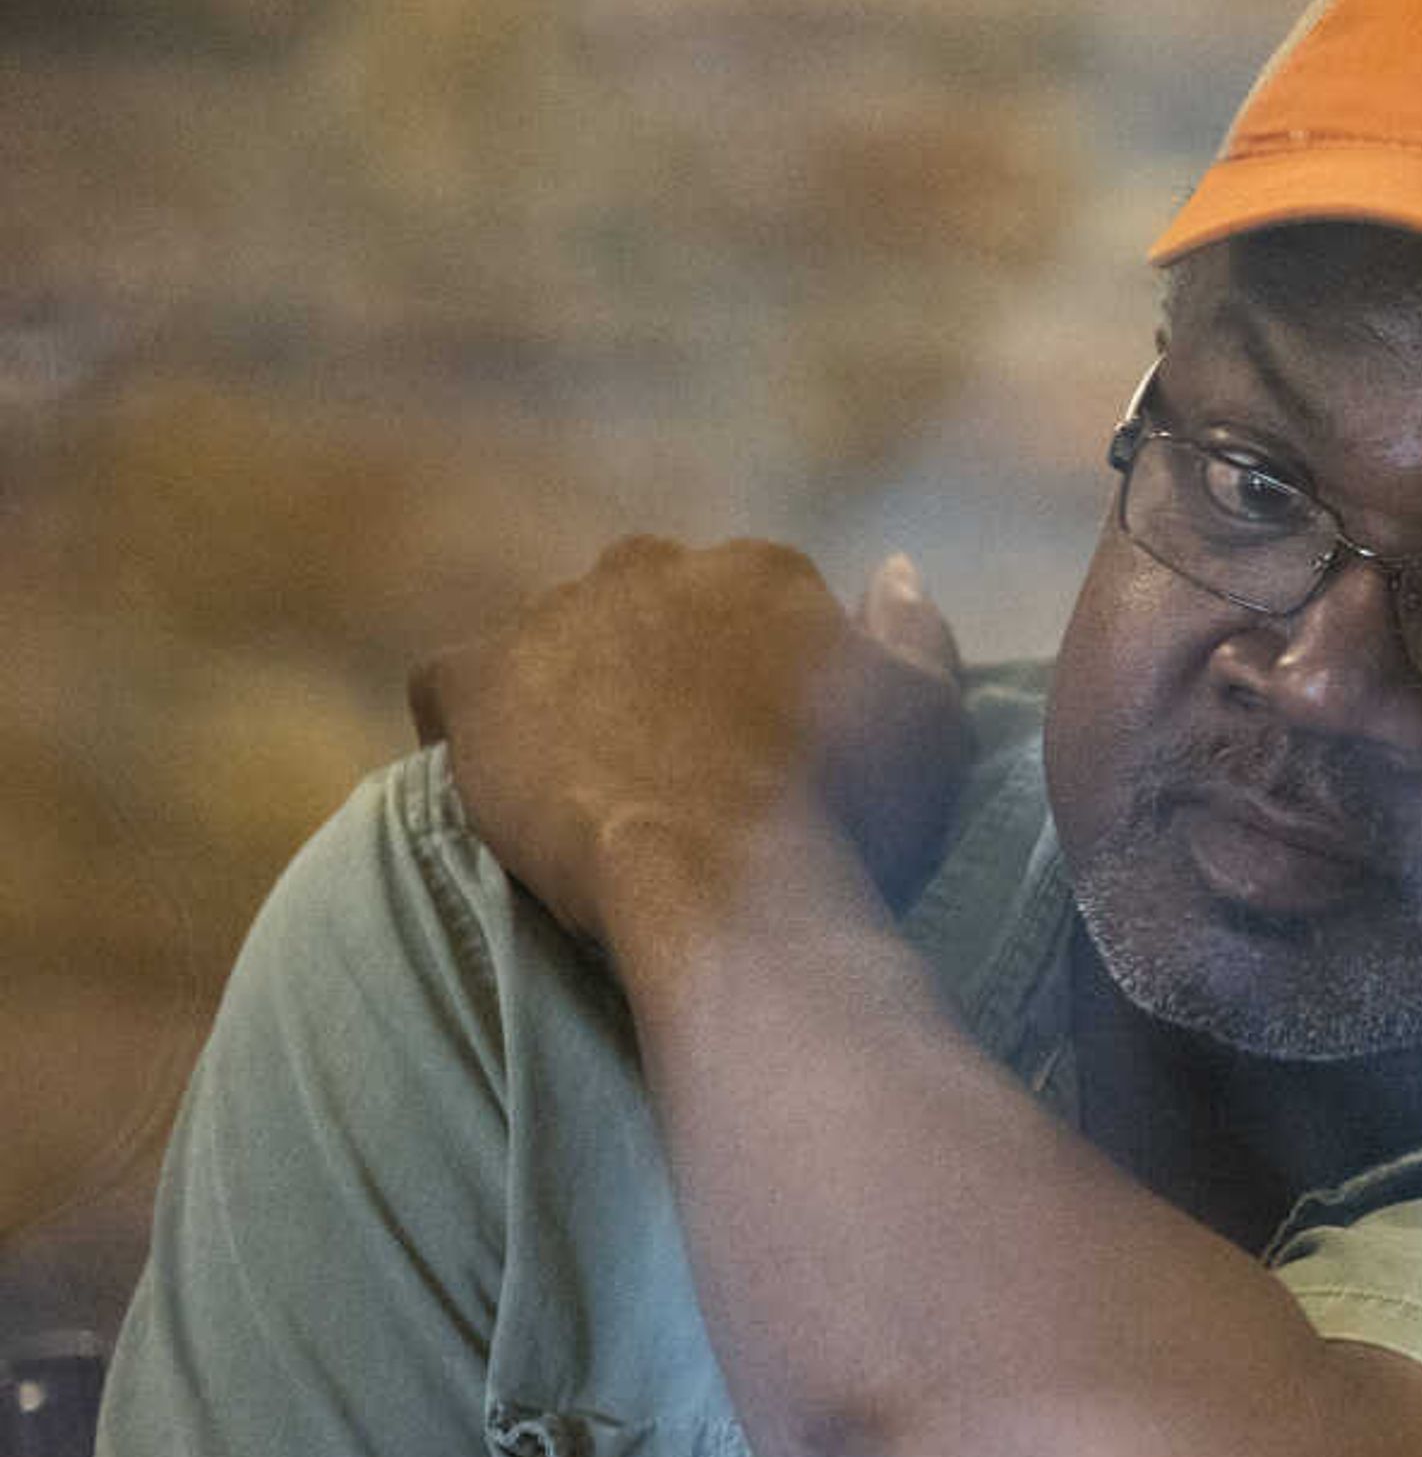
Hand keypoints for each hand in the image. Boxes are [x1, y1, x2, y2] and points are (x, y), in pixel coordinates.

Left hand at [410, 537, 967, 945]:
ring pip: (555, 644)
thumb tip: (892, 568)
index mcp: (760, 570)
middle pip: (649, 608)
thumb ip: (914, 634)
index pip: (752, 603)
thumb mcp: (931, 720)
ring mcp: (555, 619)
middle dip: (660, 670)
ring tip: (599, 788)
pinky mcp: (478, 682)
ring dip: (571, 695)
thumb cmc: (849, 815)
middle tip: (685, 769)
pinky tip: (502, 778)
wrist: (733, 889)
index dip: (758, 679)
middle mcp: (652, 566)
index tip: (768, 750)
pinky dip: (473, 721)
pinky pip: (455, 685)